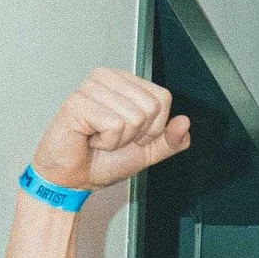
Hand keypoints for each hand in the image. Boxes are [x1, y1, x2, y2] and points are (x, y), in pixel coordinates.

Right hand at [31, 68, 191, 195]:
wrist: (73, 179)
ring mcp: (91, 88)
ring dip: (119, 140)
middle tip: (112, 138)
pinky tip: (90, 139)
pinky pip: (115, 125)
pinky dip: (106, 142)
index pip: (163, 98)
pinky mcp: (77, 102)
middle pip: (152, 106)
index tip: (130, 136)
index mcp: (125, 83)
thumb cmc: (101, 161)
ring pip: (135, 116)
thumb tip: (185, 123)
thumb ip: (169, 140)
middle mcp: (108, 78)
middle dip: (137, 134)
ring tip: (99, 138)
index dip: (153, 127)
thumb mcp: (146, 152)